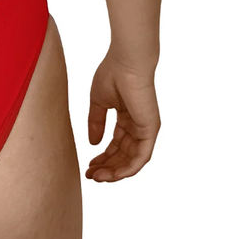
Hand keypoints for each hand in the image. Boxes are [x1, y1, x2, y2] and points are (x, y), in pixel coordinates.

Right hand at [84, 53, 159, 181]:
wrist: (126, 62)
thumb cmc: (112, 74)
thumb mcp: (98, 103)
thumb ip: (96, 123)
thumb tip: (92, 143)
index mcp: (127, 118)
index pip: (115, 144)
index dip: (102, 157)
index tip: (88, 166)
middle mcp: (138, 126)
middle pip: (123, 155)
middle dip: (106, 167)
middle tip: (90, 175)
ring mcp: (145, 129)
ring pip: (132, 160)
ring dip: (115, 172)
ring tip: (97, 177)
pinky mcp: (150, 130)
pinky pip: (141, 157)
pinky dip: (128, 169)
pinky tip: (113, 175)